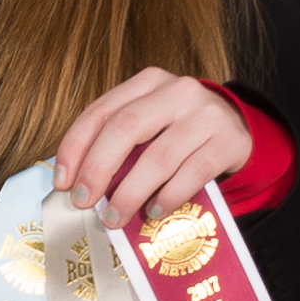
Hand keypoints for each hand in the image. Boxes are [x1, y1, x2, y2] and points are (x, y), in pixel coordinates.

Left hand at [49, 70, 254, 230]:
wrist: (236, 132)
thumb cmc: (179, 133)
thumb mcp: (150, 124)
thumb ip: (118, 143)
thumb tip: (78, 185)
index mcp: (148, 82)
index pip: (101, 111)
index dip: (75, 147)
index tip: (63, 182)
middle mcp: (177, 91)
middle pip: (125, 128)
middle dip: (98, 169)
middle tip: (83, 202)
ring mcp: (206, 114)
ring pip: (158, 157)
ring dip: (130, 193)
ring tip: (115, 218)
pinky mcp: (228, 141)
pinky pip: (192, 173)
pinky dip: (168, 197)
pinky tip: (153, 212)